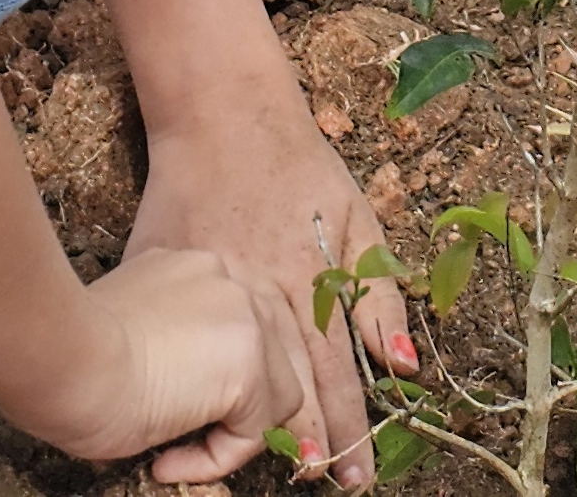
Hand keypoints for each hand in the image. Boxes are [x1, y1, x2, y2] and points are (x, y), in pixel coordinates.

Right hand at [34, 246, 311, 481]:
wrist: (60, 360)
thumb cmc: (69, 355)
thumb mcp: (126, 336)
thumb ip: (169, 346)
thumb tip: (185, 393)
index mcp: (193, 267)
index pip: (235, 327)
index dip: (213, 381)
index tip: (161, 410)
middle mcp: (227, 278)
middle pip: (270, 354)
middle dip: (239, 404)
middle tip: (179, 440)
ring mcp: (245, 315)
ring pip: (276, 394)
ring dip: (229, 433)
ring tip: (168, 454)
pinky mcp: (249, 363)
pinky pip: (255, 431)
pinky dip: (216, 458)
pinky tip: (164, 461)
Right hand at [122, 103, 409, 484]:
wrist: (221, 115)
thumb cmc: (297, 168)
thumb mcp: (354, 218)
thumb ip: (377, 293)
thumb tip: (402, 365)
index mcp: (312, 280)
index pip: (338, 371)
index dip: (348, 428)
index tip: (354, 478)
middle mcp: (267, 291)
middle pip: (293, 381)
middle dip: (310, 438)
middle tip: (322, 483)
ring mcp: (217, 285)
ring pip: (242, 368)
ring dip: (258, 420)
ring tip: (275, 464)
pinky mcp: (174, 274)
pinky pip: (188, 336)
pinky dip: (193, 377)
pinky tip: (195, 417)